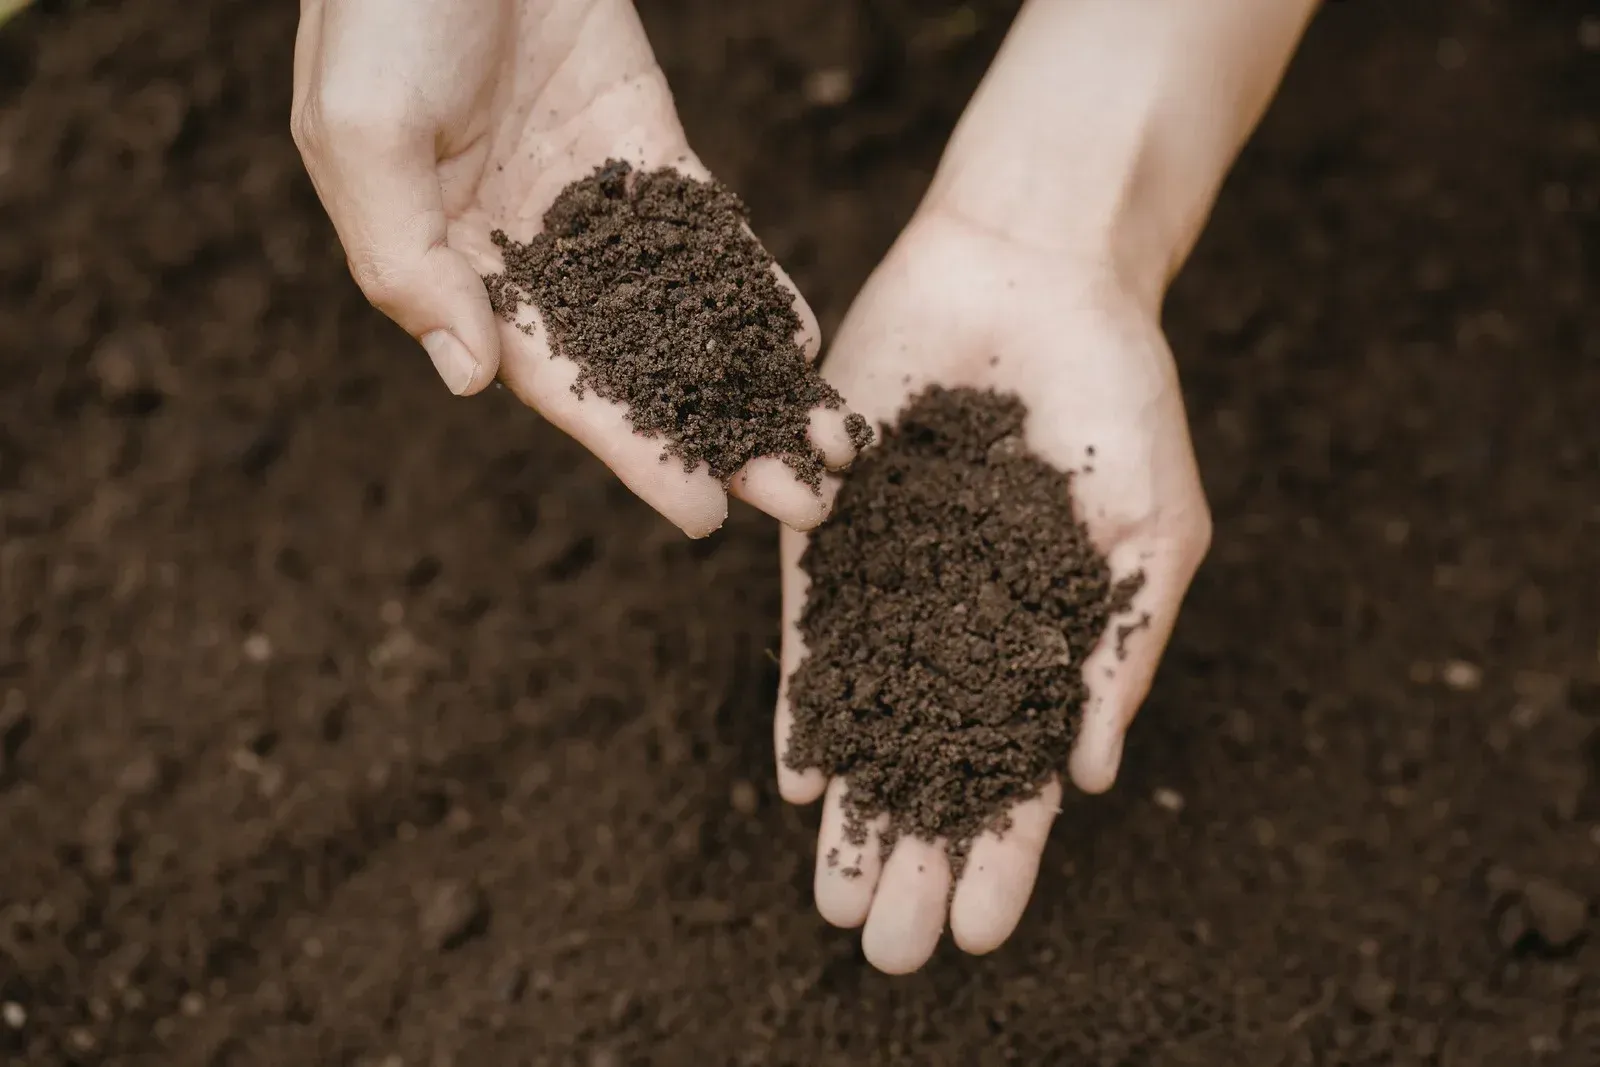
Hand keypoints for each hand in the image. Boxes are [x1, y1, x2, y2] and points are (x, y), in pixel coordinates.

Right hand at [291, 0, 856, 536]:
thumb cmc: (381, 7)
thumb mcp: (362, 133)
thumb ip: (407, 264)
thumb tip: (469, 382)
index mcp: (456, 271)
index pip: (558, 385)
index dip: (630, 451)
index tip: (701, 517)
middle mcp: (532, 255)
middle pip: (639, 370)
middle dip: (717, 438)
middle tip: (801, 506)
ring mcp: (594, 204)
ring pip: (683, 314)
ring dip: (750, 382)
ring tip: (827, 447)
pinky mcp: (646, 149)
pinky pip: (706, 232)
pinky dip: (749, 286)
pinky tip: (799, 343)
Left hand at [773, 209, 1211, 973]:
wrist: (1033, 270)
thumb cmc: (1119, 393)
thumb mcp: (1153, 527)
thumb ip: (1121, 649)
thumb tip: (1088, 777)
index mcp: (1045, 636)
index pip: (1018, 770)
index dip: (1003, 852)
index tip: (984, 933)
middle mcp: (962, 623)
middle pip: (931, 765)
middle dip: (912, 857)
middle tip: (887, 950)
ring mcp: (896, 579)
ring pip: (869, 719)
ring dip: (853, 811)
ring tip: (835, 899)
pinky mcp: (834, 526)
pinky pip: (815, 631)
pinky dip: (808, 704)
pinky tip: (802, 777)